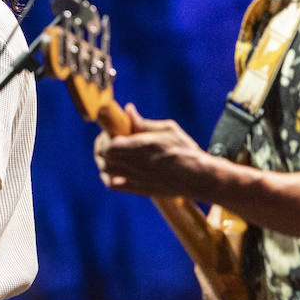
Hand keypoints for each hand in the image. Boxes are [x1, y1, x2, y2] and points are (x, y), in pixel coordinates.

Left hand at [93, 103, 209, 197]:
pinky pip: (112, 185)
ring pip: (105, 170)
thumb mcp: (168, 129)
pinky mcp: (138, 189)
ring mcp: (135, 178)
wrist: (198, 177)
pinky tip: (116, 169)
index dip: (105, 137)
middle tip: (109, 139)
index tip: (110, 131)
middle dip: (101, 146)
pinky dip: (108, 176)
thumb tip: (128, 110)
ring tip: (112, 153)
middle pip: (103, 156)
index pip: (109, 144)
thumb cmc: (185, 150)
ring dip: (104, 160)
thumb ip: (144, 123)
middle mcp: (136, 164)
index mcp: (142, 146)